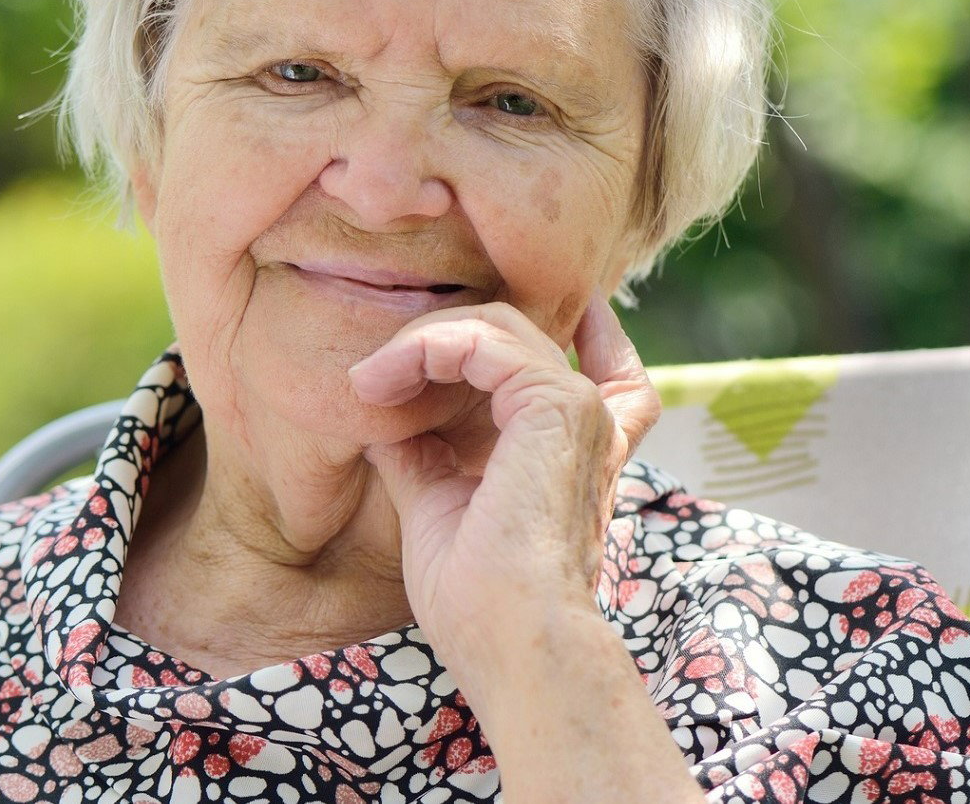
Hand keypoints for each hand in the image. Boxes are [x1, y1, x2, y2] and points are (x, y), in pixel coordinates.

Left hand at [350, 292, 660, 660]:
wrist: (512, 644)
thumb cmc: (479, 601)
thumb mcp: (438, 509)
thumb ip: (421, 459)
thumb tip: (382, 424)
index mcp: (576, 451)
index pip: (603, 368)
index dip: (568, 331)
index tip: (479, 326)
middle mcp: (589, 424)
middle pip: (518, 334)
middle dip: (440, 337)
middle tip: (375, 375)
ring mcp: (579, 410)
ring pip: (496, 327)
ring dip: (419, 343)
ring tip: (366, 383)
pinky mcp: (557, 404)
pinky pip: (482, 340)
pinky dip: (424, 348)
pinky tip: (381, 383)